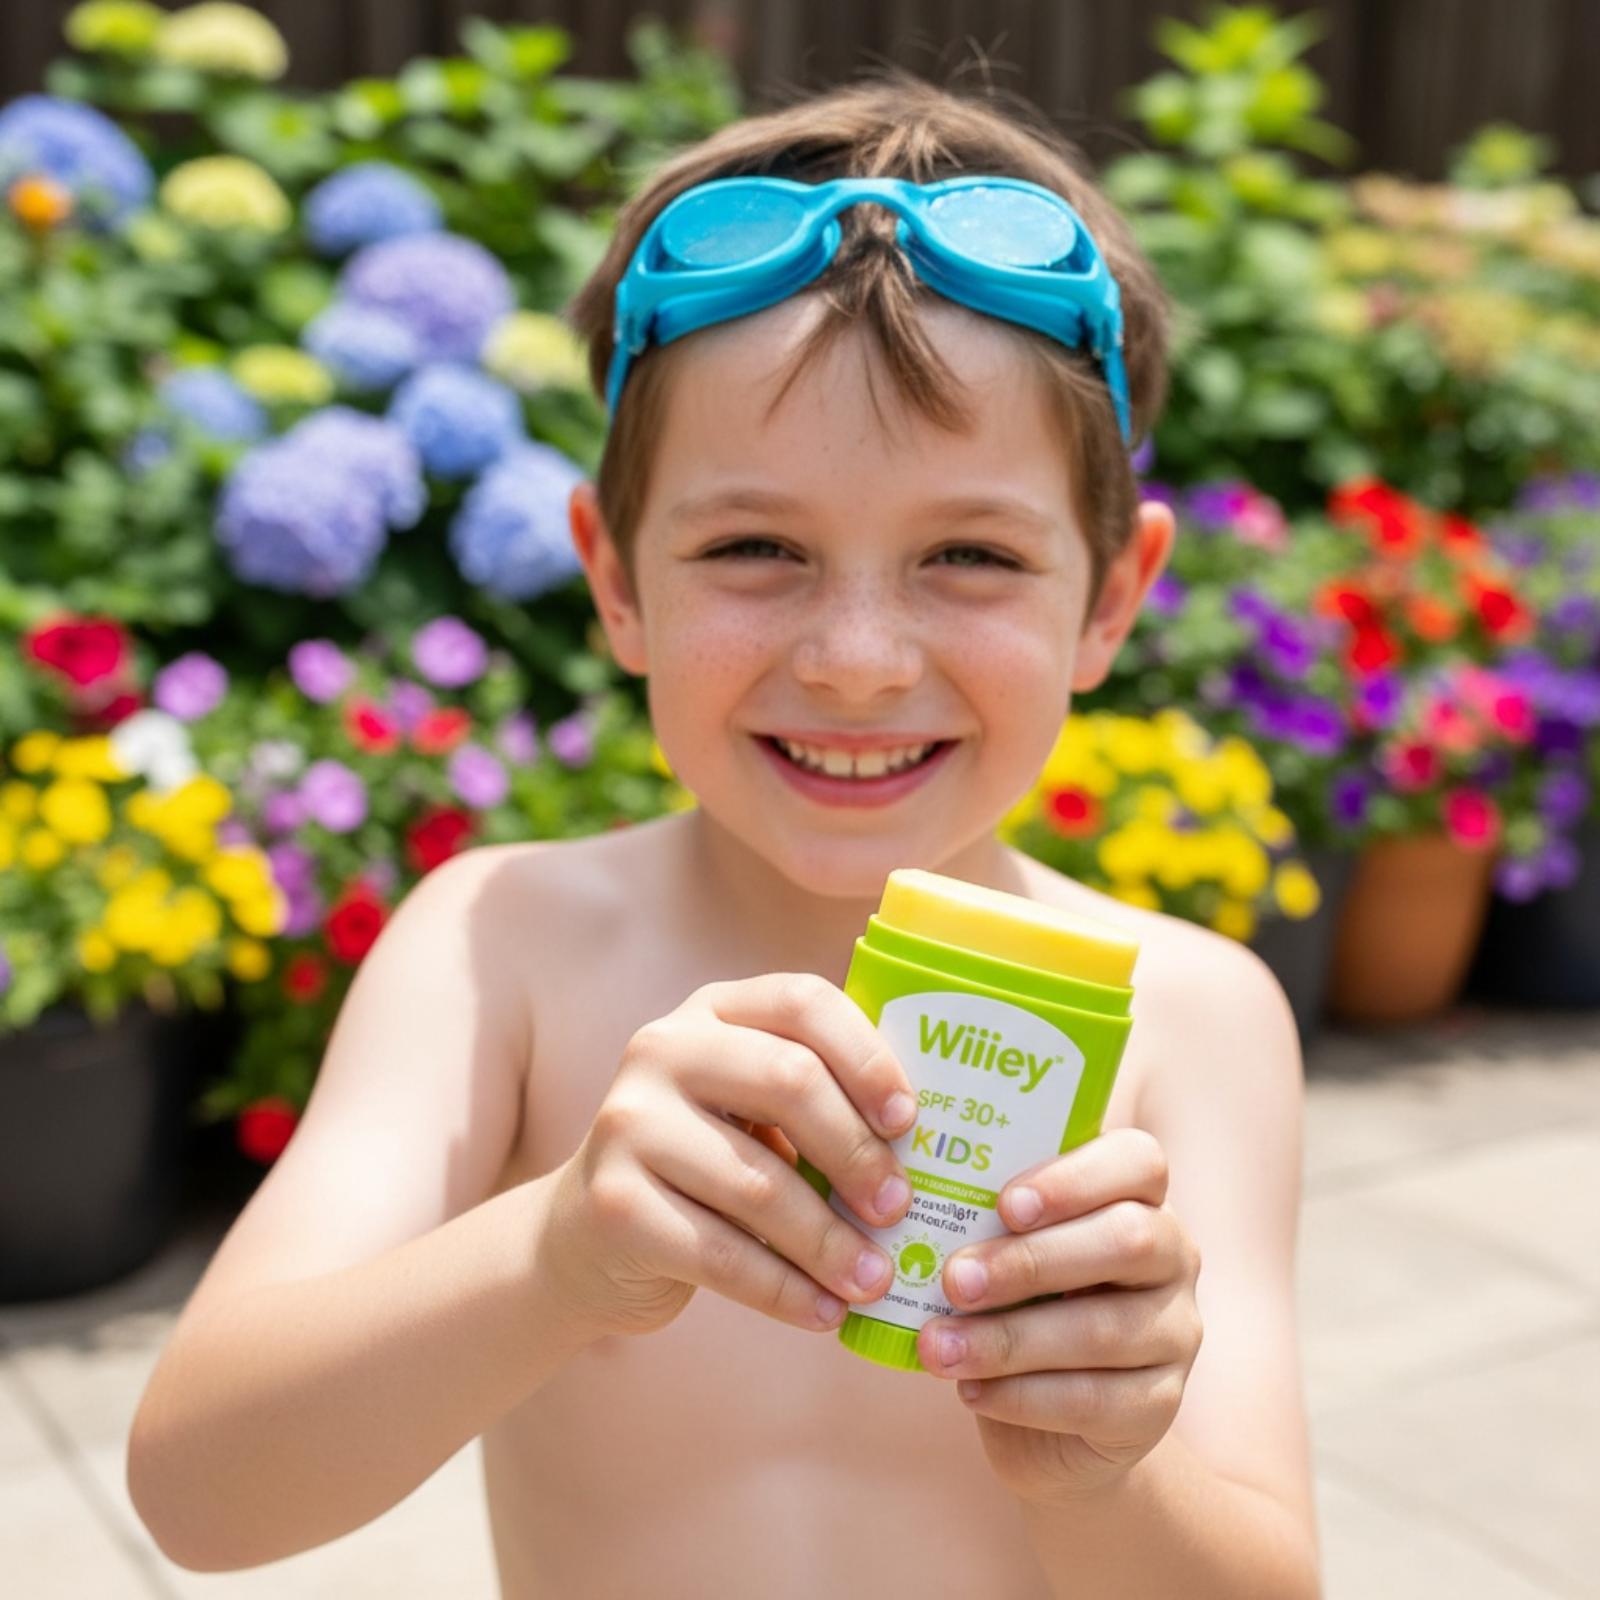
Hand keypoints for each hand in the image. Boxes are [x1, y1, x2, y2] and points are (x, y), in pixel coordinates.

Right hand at [544, 973, 919, 1341]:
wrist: (585, 1238)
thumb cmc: (702, 1167)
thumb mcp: (748, 1110)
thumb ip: (817, 1101)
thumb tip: (933, 1142)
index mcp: (712, 1011)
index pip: (802, 1001)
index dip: (866, 1056)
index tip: (910, 1120)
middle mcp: (662, 1049)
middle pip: (788, 1080)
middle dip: (857, 1152)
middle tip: (900, 1208)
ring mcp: (629, 1123)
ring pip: (759, 1182)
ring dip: (830, 1241)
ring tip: (876, 1278)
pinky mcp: (613, 1204)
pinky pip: (721, 1254)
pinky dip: (785, 1291)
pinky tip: (825, 1313)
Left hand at [914, 1128, 1202, 1505]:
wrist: (1056, 1426)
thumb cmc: (1019, 1305)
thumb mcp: (1006, 1250)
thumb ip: (983, 1219)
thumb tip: (906, 1194)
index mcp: (1139, 1197)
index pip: (1137, 1161)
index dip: (1075, 1178)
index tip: (1004, 1204)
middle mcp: (1172, 1257)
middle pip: (1127, 1240)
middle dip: (1030, 1261)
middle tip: (953, 1280)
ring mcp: (1176, 1333)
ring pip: (1104, 1329)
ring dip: (1008, 1339)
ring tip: (937, 1347)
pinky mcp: (1161, 1406)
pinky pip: (1096, 1400)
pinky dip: (1023, 1396)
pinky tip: (970, 1392)